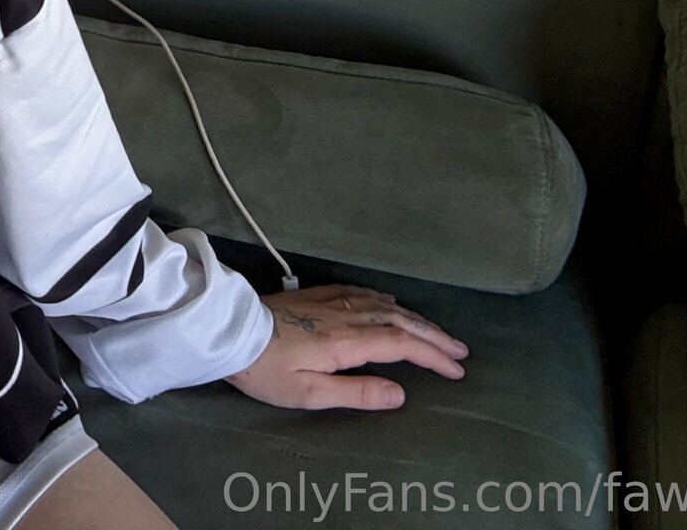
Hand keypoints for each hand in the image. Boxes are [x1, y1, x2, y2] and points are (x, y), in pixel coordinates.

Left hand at [221, 282, 468, 409]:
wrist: (226, 333)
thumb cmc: (264, 370)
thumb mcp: (309, 393)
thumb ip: (356, 393)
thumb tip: (401, 394)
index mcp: (345, 342)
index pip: (401, 345)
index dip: (432, 356)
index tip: (456, 370)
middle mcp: (343, 316)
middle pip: (399, 321)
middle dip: (433, 336)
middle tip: (460, 350)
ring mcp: (328, 302)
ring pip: (382, 304)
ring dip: (414, 317)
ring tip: (435, 331)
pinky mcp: (313, 296)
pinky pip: (359, 292)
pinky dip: (383, 298)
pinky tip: (390, 302)